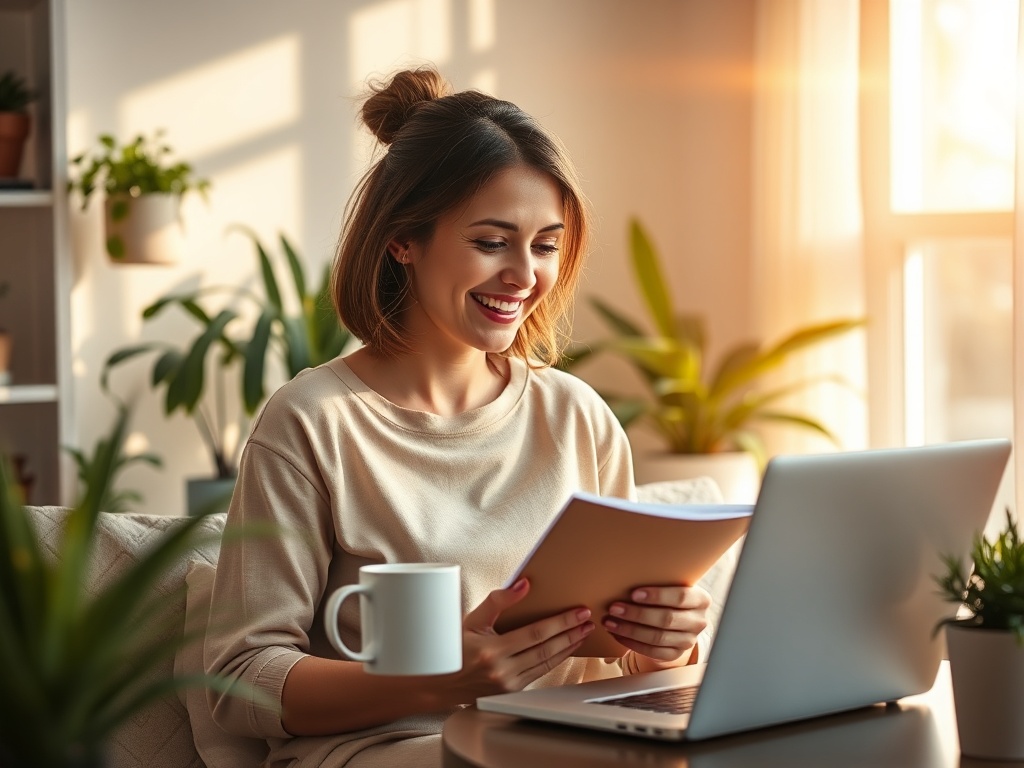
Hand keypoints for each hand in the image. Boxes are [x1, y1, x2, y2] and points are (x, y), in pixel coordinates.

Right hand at [451, 579, 593, 699]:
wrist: (437, 683)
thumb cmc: (453, 648)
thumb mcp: (471, 619)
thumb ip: (497, 601)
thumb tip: (523, 585)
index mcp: (491, 651)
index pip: (536, 633)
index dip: (561, 622)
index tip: (578, 612)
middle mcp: (501, 671)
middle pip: (546, 649)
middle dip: (570, 634)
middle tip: (587, 621)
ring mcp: (507, 685)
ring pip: (546, 664)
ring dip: (568, 648)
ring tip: (582, 634)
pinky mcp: (510, 692)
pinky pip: (539, 673)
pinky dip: (555, 660)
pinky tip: (564, 650)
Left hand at [603, 585, 710, 668]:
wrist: (678, 622)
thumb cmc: (669, 598)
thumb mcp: (672, 586)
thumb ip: (660, 582)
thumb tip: (627, 577)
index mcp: (700, 600)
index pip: (680, 597)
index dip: (657, 596)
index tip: (633, 594)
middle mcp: (698, 621)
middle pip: (666, 619)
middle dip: (637, 614)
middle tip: (614, 608)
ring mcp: (688, 641)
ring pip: (657, 637)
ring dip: (630, 630)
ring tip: (610, 622)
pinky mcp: (675, 654)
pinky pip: (652, 652)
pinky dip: (632, 643)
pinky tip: (617, 635)